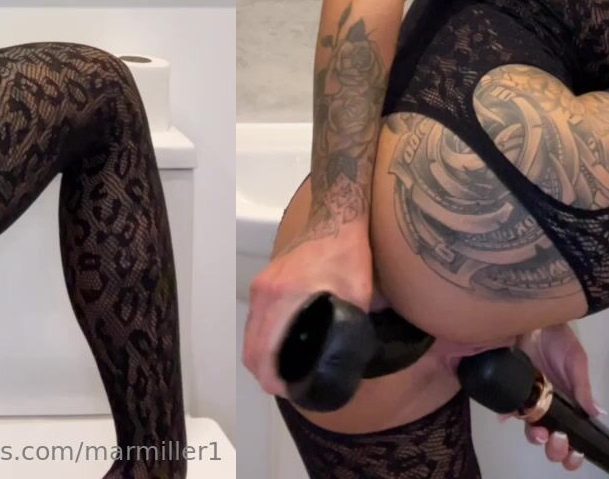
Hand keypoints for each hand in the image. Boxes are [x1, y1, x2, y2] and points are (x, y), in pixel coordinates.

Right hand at [242, 226, 373, 398]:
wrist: (334, 216)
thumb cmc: (346, 252)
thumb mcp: (357, 294)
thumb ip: (353, 325)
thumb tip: (356, 356)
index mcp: (283, 298)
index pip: (264, 350)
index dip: (272, 378)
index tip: (288, 391)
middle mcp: (264, 294)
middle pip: (251, 348)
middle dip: (265, 374)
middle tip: (288, 388)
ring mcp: (261, 286)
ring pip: (250, 334)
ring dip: (261, 357)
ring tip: (284, 373)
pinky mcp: (264, 281)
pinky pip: (255, 320)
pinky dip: (261, 339)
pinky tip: (280, 347)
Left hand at [497, 323, 600, 470]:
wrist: (535, 321)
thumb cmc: (558, 341)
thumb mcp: (576, 362)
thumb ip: (583, 388)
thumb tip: (598, 413)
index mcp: (569, 404)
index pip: (573, 435)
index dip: (573, 451)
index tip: (575, 453)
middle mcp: (549, 406)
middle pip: (551, 439)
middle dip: (555, 448)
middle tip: (557, 438)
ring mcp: (529, 399)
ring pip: (530, 428)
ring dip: (535, 436)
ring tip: (539, 431)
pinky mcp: (511, 388)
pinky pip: (507, 407)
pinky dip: (507, 414)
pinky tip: (508, 416)